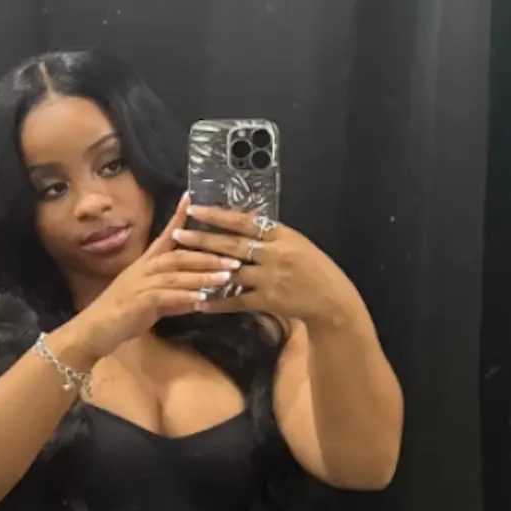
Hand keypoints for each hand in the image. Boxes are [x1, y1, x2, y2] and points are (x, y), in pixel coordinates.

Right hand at [74, 196, 241, 356]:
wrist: (93, 331)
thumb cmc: (121, 317)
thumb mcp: (152, 305)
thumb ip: (175, 299)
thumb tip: (197, 297)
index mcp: (145, 265)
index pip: (165, 236)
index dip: (178, 217)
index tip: (191, 197)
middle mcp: (143, 269)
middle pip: (179, 255)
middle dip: (208, 255)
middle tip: (235, 258)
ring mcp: (140, 284)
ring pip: (175, 273)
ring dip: (203, 274)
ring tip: (227, 276)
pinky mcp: (138, 302)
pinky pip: (165, 296)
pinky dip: (184, 296)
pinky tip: (202, 299)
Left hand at [174, 206, 356, 325]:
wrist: (331, 299)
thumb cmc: (314, 268)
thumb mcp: (296, 242)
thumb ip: (269, 234)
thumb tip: (239, 218)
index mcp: (282, 235)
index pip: (245, 221)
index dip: (219, 215)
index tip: (195, 209)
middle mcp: (275, 254)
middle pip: (233, 245)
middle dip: (203, 239)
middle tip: (178, 234)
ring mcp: (270, 278)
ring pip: (231, 271)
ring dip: (205, 268)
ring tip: (182, 264)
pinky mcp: (268, 301)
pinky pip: (237, 300)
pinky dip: (217, 301)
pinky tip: (198, 302)